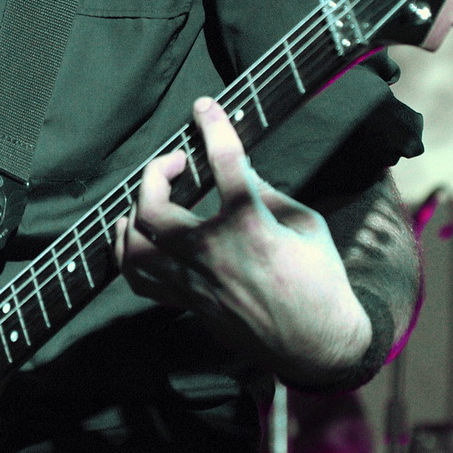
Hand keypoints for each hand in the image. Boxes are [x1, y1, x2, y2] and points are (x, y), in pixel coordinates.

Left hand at [114, 97, 371, 382]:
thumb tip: (239, 167)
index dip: (212, 126)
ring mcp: (196, 284)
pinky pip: (140, 280)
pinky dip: (130, 254)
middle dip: (156, 173)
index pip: (224, 162)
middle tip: (176, 163)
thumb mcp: (305, 224)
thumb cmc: (321, 281)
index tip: (204, 106)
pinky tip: (142, 237)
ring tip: (151, 200)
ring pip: (136, 247)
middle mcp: (214, 254)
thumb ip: (266, 193)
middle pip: (154, 208)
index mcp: (251, 227)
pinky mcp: (189, 305)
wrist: (318, 345)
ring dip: (134, 214)